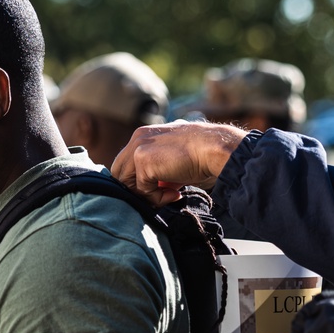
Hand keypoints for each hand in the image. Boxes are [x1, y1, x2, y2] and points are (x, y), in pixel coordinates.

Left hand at [110, 120, 247, 206]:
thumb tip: (153, 188)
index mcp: (145, 134)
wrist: (215, 149)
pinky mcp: (142, 160)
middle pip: (119, 172)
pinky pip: (142, 190)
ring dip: (147, 195)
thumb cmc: (203, 154)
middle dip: (137, 189)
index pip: (127, 163)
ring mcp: (138, 148)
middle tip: (161, 195)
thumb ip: (159, 169)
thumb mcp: (175, 160)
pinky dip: (158, 197)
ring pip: (126, 183)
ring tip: (170, 193)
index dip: (139, 180)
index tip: (161, 188)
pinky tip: (176, 191)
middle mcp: (138, 137)